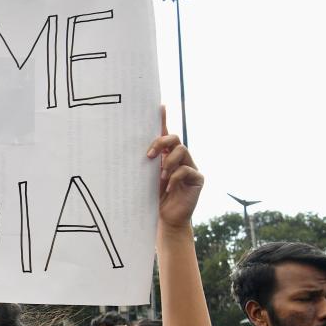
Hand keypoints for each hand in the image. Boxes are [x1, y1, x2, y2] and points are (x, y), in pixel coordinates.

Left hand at [146, 106, 202, 229]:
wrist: (166, 219)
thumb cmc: (153, 198)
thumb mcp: (145, 179)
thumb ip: (145, 164)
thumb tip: (128, 151)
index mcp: (166, 156)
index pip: (165, 134)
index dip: (163, 119)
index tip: (160, 106)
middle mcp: (179, 158)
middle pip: (174, 138)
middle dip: (161, 143)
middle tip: (149, 155)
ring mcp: (190, 167)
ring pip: (182, 151)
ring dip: (169, 162)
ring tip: (161, 177)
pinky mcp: (197, 179)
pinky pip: (187, 170)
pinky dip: (175, 177)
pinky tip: (168, 188)